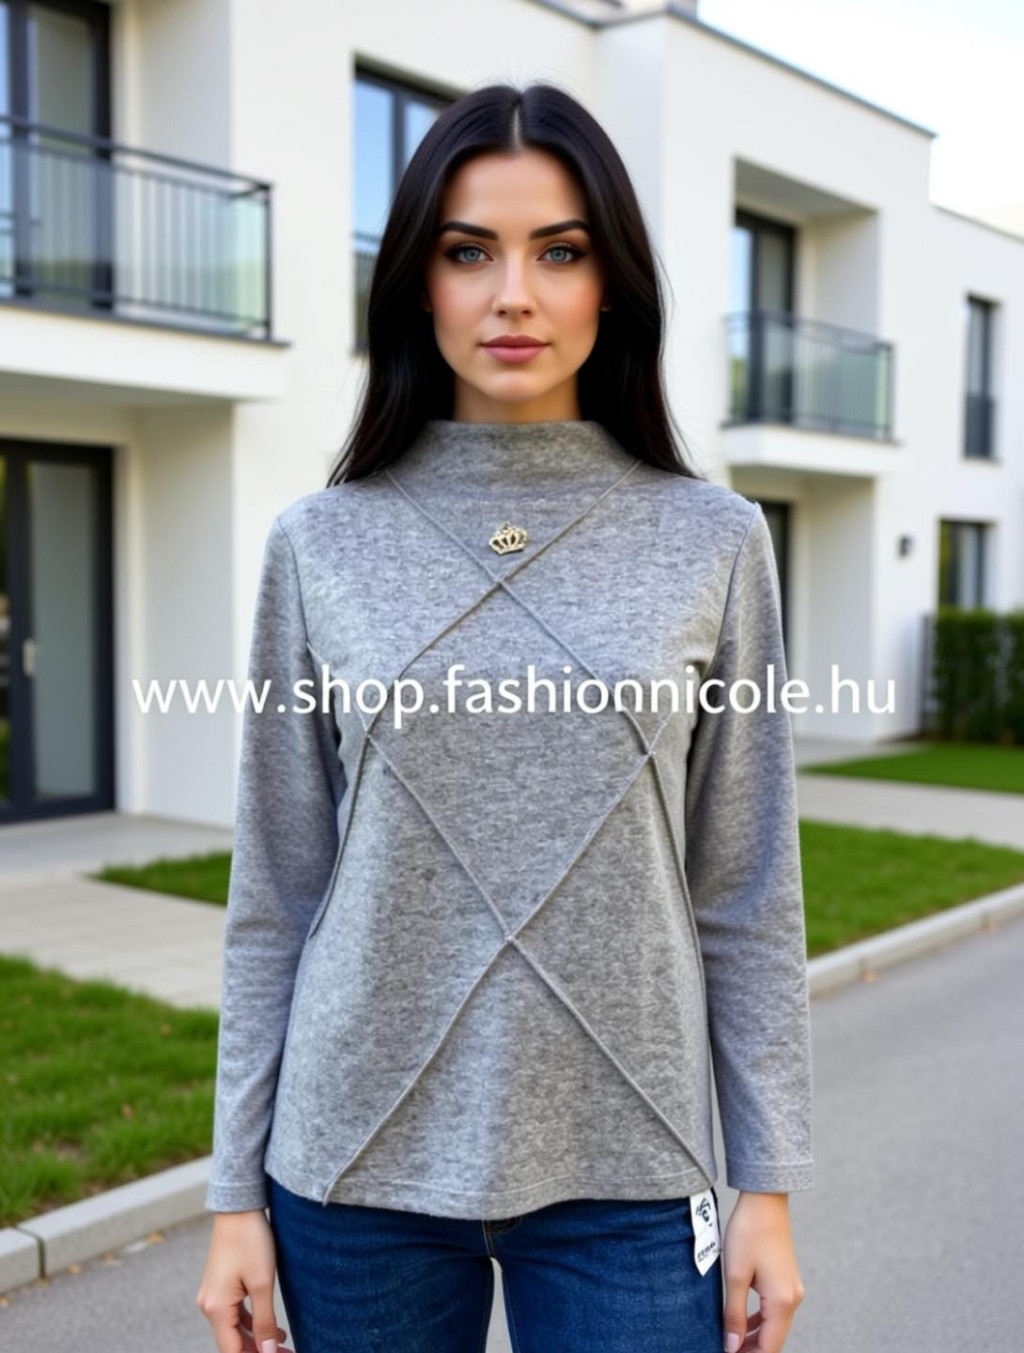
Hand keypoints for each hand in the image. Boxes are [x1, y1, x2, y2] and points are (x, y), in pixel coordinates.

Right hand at [196, 1209, 292, 1351]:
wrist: (239, 1207)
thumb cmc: (251, 1241)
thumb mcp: (263, 1283)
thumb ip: (264, 1322)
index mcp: (216, 1309)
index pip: (232, 1351)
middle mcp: (209, 1305)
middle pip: (232, 1342)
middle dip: (259, 1351)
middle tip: (287, 1352)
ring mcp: (213, 1294)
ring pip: (234, 1329)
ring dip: (257, 1339)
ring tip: (284, 1343)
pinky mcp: (220, 1285)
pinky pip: (233, 1313)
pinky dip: (251, 1323)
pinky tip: (272, 1325)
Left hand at [721, 1192, 804, 1351]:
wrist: (764, 1199)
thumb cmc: (748, 1232)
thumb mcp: (735, 1275)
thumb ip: (734, 1314)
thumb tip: (732, 1347)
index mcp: (782, 1302)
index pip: (768, 1347)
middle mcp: (793, 1299)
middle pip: (774, 1340)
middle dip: (751, 1350)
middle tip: (725, 1348)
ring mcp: (792, 1289)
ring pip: (774, 1326)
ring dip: (754, 1337)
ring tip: (729, 1341)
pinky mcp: (786, 1280)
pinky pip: (774, 1310)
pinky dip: (759, 1320)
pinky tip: (741, 1321)